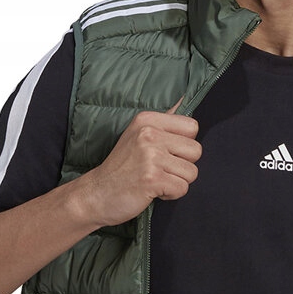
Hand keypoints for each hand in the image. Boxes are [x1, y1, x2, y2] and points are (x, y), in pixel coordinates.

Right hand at [81, 98, 201, 227]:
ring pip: (191, 172)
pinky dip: (171, 195)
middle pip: (196, 151)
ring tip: (156, 180)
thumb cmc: (120, 168)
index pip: (192, 127)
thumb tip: (183, 99)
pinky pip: (182, 188)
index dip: (184, 145)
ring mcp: (151, 156)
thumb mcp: (137, 135)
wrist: (96, 194)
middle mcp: (149, 134)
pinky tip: (153, 190)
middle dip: (183, 166)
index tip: (166, 153)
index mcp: (147, 120)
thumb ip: (162, 122)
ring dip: (177, 182)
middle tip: (161, 170)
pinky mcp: (153, 179)